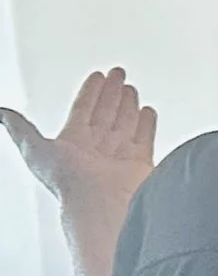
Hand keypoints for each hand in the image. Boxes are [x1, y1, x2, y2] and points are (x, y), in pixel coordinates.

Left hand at [1, 69, 157, 209]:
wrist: (101, 201)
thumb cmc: (68, 180)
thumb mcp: (33, 149)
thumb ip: (20, 129)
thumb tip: (1, 114)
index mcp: (72, 143)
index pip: (82, 110)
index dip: (89, 92)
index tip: (97, 77)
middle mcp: (95, 149)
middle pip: (104, 113)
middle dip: (111, 92)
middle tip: (117, 74)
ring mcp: (118, 155)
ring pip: (123, 122)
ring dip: (126, 103)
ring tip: (129, 88)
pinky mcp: (138, 162)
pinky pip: (143, 137)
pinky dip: (146, 123)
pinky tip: (146, 111)